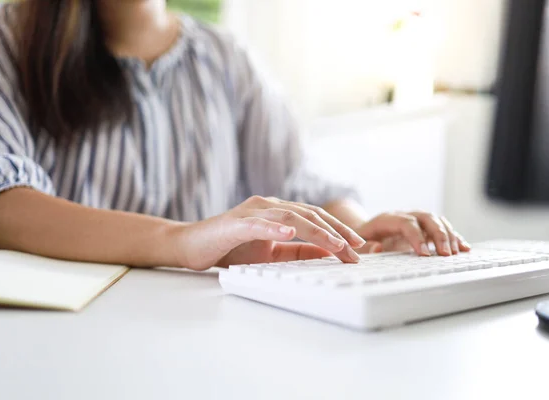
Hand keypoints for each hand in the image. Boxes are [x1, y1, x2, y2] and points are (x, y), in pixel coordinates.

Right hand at [175, 196, 366, 270]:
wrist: (191, 246)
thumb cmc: (228, 249)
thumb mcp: (270, 254)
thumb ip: (296, 252)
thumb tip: (327, 254)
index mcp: (277, 212)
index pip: (315, 219)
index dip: (338, 231)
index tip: (358, 248)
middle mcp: (267, 206)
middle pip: (309, 215)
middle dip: (336, 232)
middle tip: (357, 249)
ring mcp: (251, 211)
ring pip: (290, 216)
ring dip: (316, 231)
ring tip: (336, 245)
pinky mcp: (234, 223)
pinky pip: (258, 223)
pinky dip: (275, 228)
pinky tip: (290, 233)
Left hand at [354, 212, 470, 256]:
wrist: (367, 231)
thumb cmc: (362, 239)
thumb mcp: (358, 243)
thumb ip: (366, 247)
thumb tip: (378, 248)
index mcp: (388, 219)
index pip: (406, 223)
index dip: (417, 237)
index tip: (424, 254)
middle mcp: (406, 215)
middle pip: (427, 218)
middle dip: (438, 235)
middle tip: (446, 254)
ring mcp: (417, 220)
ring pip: (438, 221)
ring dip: (449, 236)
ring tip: (456, 253)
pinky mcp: (425, 228)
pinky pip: (443, 228)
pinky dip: (454, 237)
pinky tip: (464, 248)